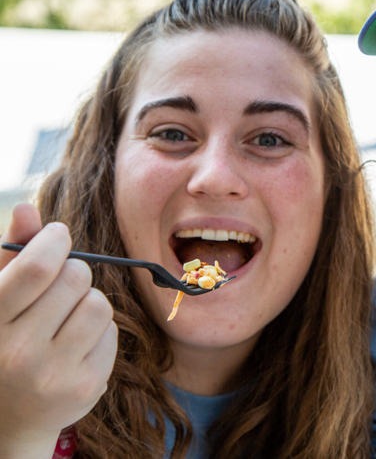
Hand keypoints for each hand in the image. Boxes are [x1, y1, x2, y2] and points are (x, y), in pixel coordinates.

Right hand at [0, 203, 116, 457]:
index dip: (55, 240)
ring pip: (99, 304)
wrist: (4, 420)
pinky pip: (110, 333)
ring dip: (86, 302)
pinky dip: (97, 332)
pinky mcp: (85, 388)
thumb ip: (11, 255)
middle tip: (56, 288)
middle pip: (76, 279)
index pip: (38, 267)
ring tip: (63, 319)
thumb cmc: (0, 343)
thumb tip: (28, 209)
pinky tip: (72, 347)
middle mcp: (17, 353)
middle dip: (72, 273)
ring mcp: (53, 375)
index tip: (57, 237)